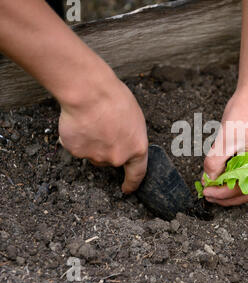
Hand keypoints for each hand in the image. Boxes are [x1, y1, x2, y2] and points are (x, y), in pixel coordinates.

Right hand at [58, 77, 148, 193]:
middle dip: (107, 148)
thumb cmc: (115, 99)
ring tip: (91, 120)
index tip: (126, 189)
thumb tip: (123, 141)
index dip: (132, 183)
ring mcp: (96, 156)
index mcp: (137, 149)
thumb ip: (130, 136)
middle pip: (110, 160)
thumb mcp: (134, 118)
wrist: (89, 93)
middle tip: (103, 127)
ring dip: (91, 142)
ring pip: (92, 154)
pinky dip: (75, 136)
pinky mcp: (76, 152)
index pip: (137, 174)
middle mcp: (117, 158)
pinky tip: (78, 121)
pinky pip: (75, 146)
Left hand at [202, 89, 247, 205]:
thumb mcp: (225, 138)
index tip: (206, 192)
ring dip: (234, 187)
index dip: (222, 193)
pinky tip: (226, 175)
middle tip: (209, 195)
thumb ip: (214, 163)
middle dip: (229, 195)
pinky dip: (240, 177)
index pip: (243, 187)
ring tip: (215, 187)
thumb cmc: (244, 110)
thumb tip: (208, 180)